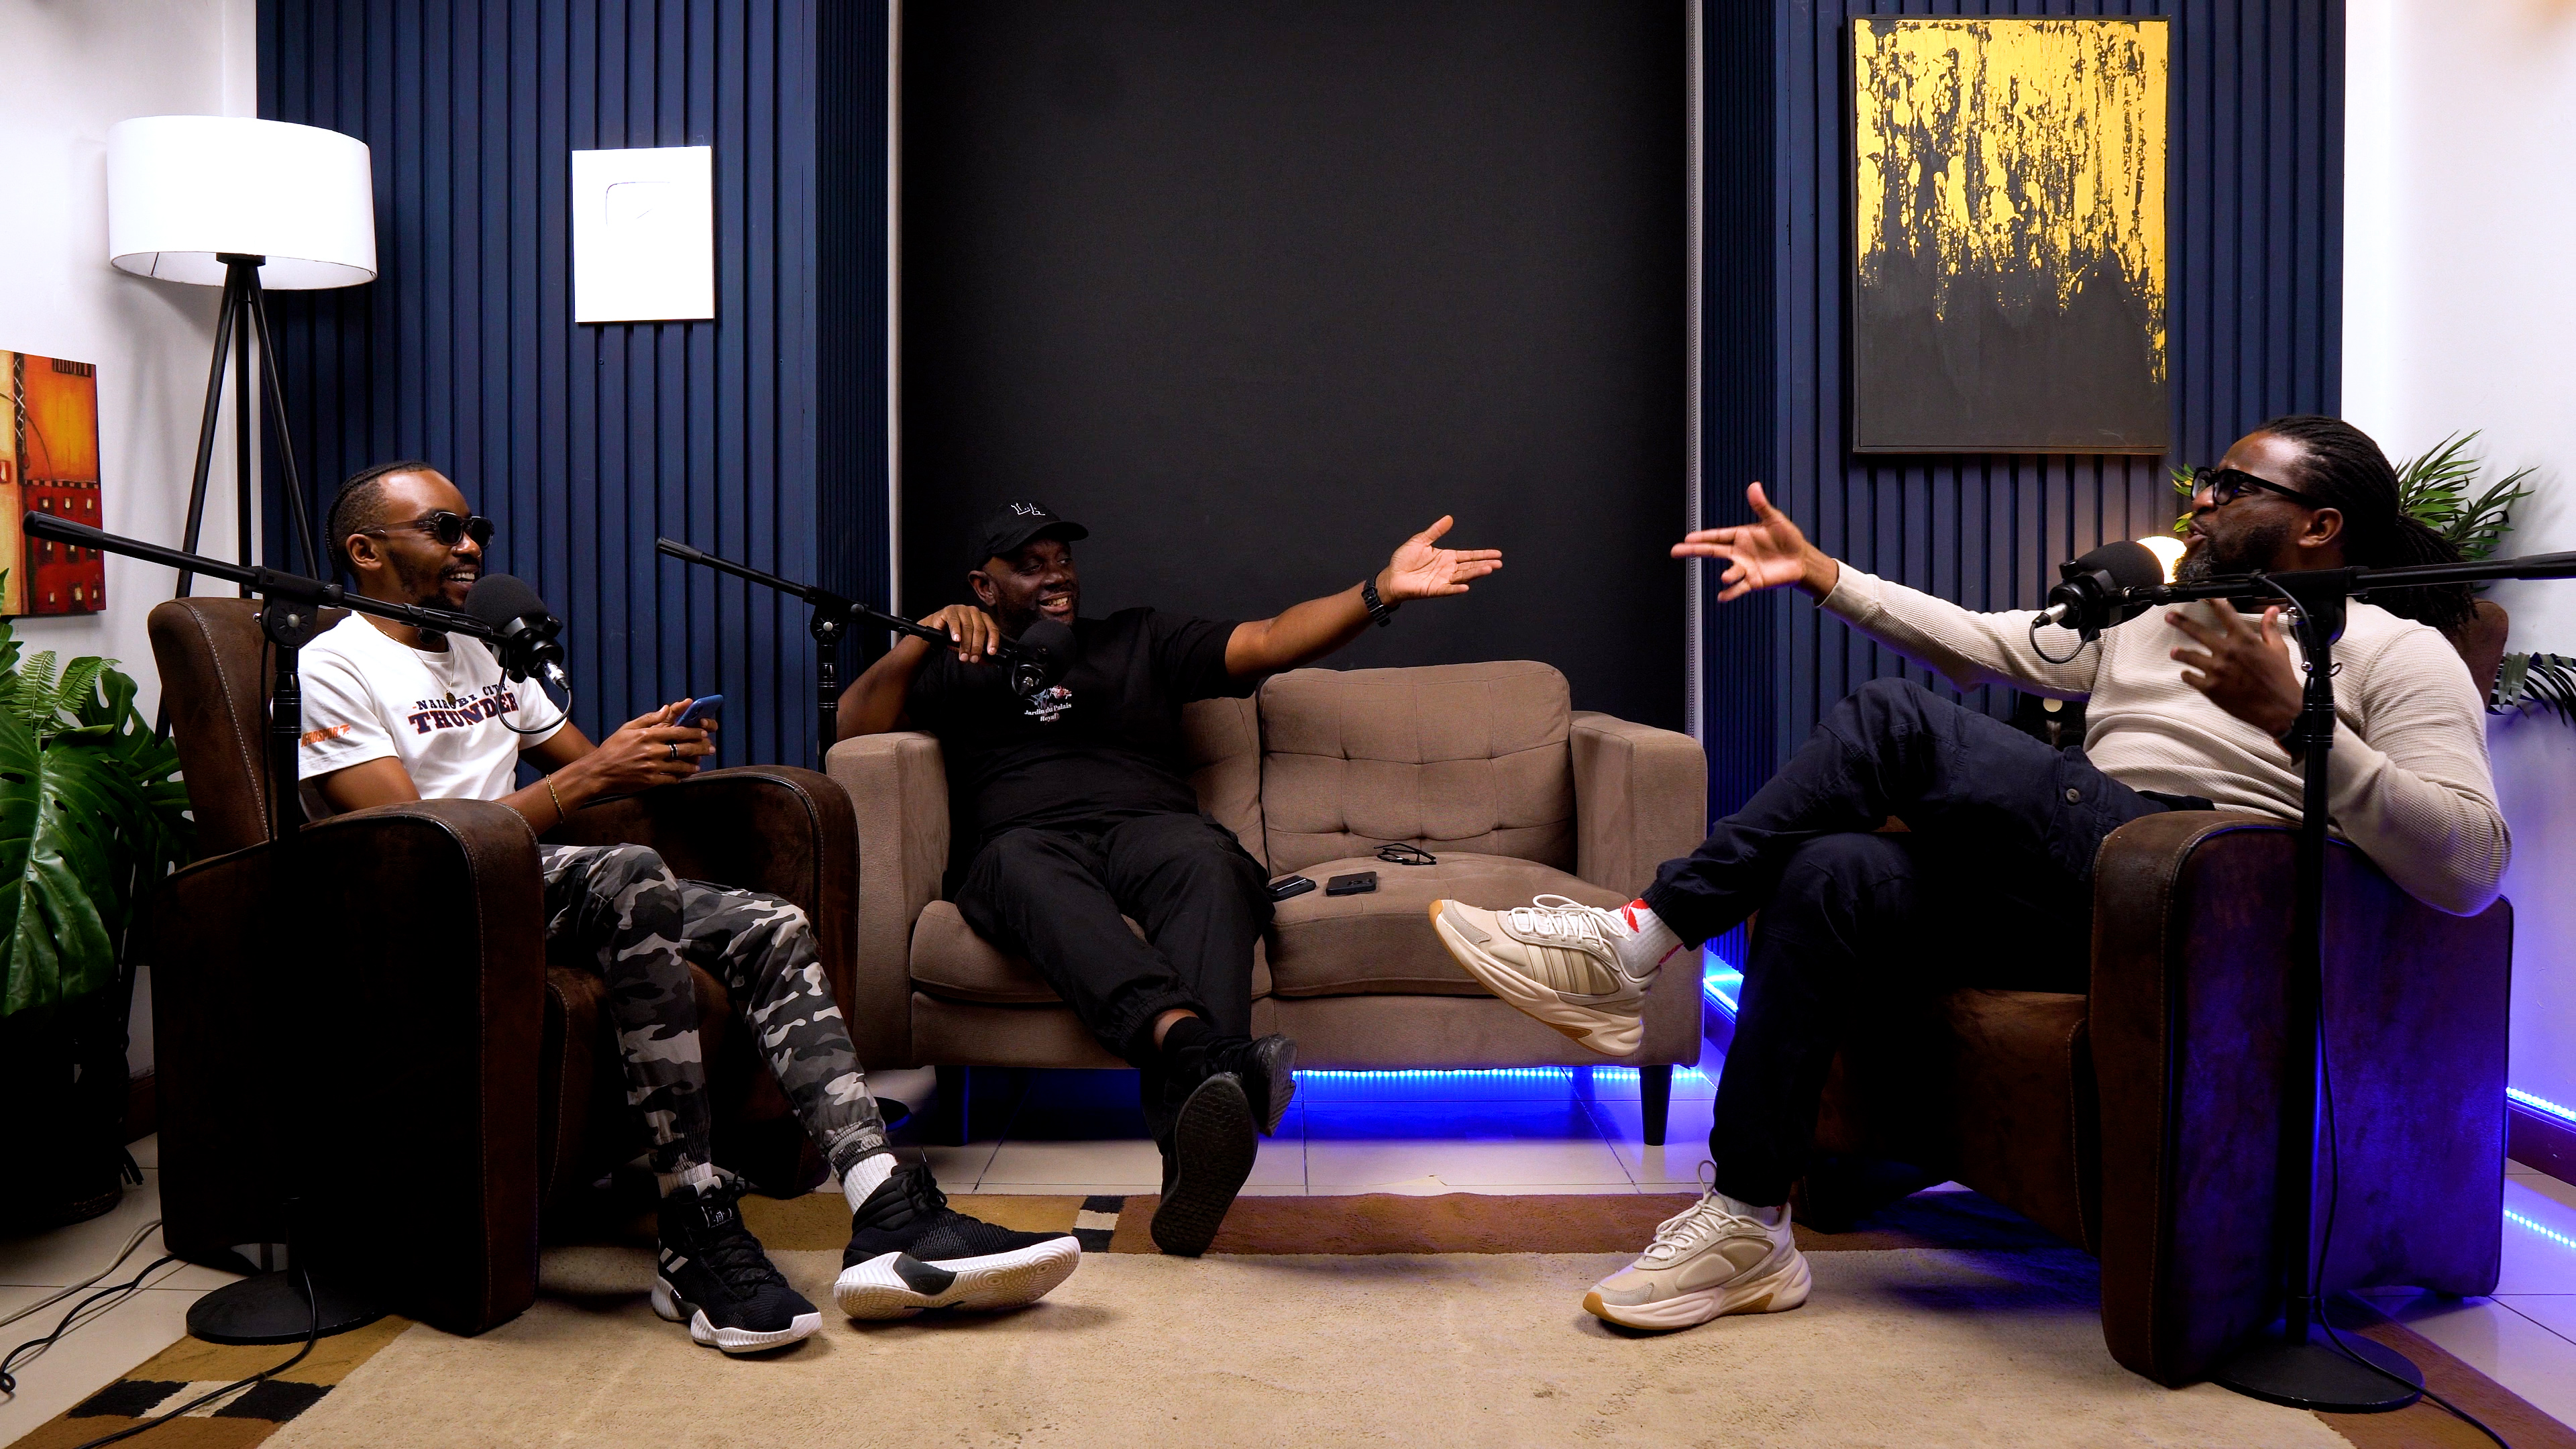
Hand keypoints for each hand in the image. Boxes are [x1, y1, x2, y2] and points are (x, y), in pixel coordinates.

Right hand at [573, 701, 716, 795]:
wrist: (598, 772)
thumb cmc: (613, 748)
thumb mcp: (628, 728)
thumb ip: (649, 718)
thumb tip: (667, 708)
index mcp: (647, 735)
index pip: (677, 731)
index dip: (693, 732)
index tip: (703, 732)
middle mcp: (651, 750)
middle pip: (683, 748)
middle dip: (700, 747)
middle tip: (710, 748)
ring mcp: (651, 767)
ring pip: (680, 766)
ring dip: (692, 765)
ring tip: (698, 764)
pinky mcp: (650, 781)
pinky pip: (671, 779)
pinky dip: (679, 778)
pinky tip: (684, 776)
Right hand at [918, 604, 998, 662]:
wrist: (936, 628)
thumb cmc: (955, 635)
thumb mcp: (968, 645)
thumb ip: (978, 652)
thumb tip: (988, 662)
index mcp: (983, 618)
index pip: (992, 629)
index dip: (993, 641)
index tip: (991, 652)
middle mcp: (974, 612)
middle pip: (979, 629)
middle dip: (977, 646)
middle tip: (973, 659)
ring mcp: (962, 609)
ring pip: (967, 627)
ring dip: (966, 644)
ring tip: (963, 656)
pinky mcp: (949, 610)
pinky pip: (954, 621)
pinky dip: (956, 631)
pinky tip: (956, 640)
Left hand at [1377, 516, 1501, 602]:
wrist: (1392, 575)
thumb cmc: (1405, 559)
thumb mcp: (1421, 541)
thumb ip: (1435, 531)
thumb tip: (1449, 518)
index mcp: (1447, 557)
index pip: (1469, 556)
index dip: (1483, 554)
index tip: (1497, 554)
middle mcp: (1448, 569)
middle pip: (1470, 566)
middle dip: (1484, 564)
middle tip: (1498, 563)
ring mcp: (1443, 580)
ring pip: (1463, 576)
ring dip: (1475, 574)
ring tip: (1488, 569)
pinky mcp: (1434, 590)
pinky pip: (1447, 589)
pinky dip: (1456, 588)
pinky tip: (1466, 587)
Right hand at [1673, 483, 1837, 601]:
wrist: (1801, 560)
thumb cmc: (1788, 538)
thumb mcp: (1775, 520)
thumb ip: (1761, 506)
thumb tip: (1754, 486)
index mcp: (1741, 535)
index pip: (1717, 535)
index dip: (1702, 536)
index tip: (1687, 537)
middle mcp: (1739, 552)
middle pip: (1712, 551)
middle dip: (1694, 551)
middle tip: (1675, 551)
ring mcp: (1745, 568)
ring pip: (1730, 571)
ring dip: (1728, 575)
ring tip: (1726, 578)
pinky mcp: (1754, 582)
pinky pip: (1740, 588)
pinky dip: (1731, 593)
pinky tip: (1722, 597)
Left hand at [2167, 603, 2302, 739]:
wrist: (2279, 709)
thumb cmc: (2280, 679)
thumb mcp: (2278, 650)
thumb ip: (2269, 629)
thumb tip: (2271, 610)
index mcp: (2244, 640)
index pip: (2225, 614)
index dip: (2213, 602)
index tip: (2204, 596)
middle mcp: (2226, 651)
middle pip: (2197, 632)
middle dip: (2181, 622)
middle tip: (2169, 617)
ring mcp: (2216, 670)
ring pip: (2189, 656)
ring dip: (2180, 653)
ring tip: (2174, 652)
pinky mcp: (2210, 688)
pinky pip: (2191, 678)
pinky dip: (2187, 676)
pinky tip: (2186, 674)